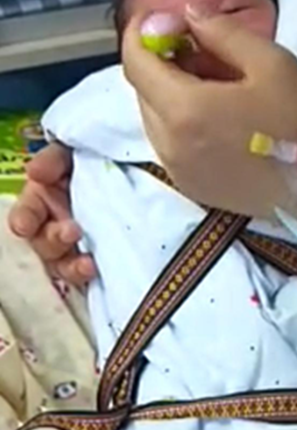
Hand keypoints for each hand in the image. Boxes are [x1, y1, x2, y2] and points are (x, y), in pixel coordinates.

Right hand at [8, 143, 96, 285]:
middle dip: (54, 239)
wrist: (139, 174)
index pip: (25, 213)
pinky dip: (92, 276)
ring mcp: (76, 248)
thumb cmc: (96, 162)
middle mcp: (54, 227)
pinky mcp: (98, 262)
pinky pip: (89, 276)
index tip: (25, 225)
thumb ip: (54, 159)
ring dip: (72, 266)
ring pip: (64, 266)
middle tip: (72, 230)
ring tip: (88, 263)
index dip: (23, 219)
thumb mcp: (73, 153)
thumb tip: (35, 172)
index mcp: (44, 200)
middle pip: (44, 244)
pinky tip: (100, 270)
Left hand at [122, 6, 296, 218]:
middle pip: (143, 89)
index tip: (163, 19)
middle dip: (162, 61)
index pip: (135, 62)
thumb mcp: (271, 62)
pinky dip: (180, 120)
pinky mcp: (188, 184)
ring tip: (214, 84)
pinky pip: (169, 142)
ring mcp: (176, 168)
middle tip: (202, 49)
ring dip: (171, 92)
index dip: (142, 32)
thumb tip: (189, 15)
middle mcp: (168, 142)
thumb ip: (222, 32)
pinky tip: (215, 116)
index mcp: (184, 108)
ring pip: (154, 116)